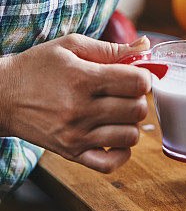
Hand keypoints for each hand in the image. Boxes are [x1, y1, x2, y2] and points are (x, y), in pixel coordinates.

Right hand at [0, 34, 151, 172]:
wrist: (2, 97)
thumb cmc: (37, 67)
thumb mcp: (70, 46)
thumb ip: (110, 48)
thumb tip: (146, 46)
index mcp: (82, 79)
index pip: (137, 82)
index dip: (143, 77)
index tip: (135, 75)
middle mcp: (80, 109)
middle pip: (137, 110)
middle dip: (138, 99)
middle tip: (125, 93)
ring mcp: (76, 135)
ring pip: (130, 136)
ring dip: (130, 124)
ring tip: (117, 113)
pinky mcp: (71, 153)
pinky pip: (111, 164)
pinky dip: (121, 152)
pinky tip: (114, 137)